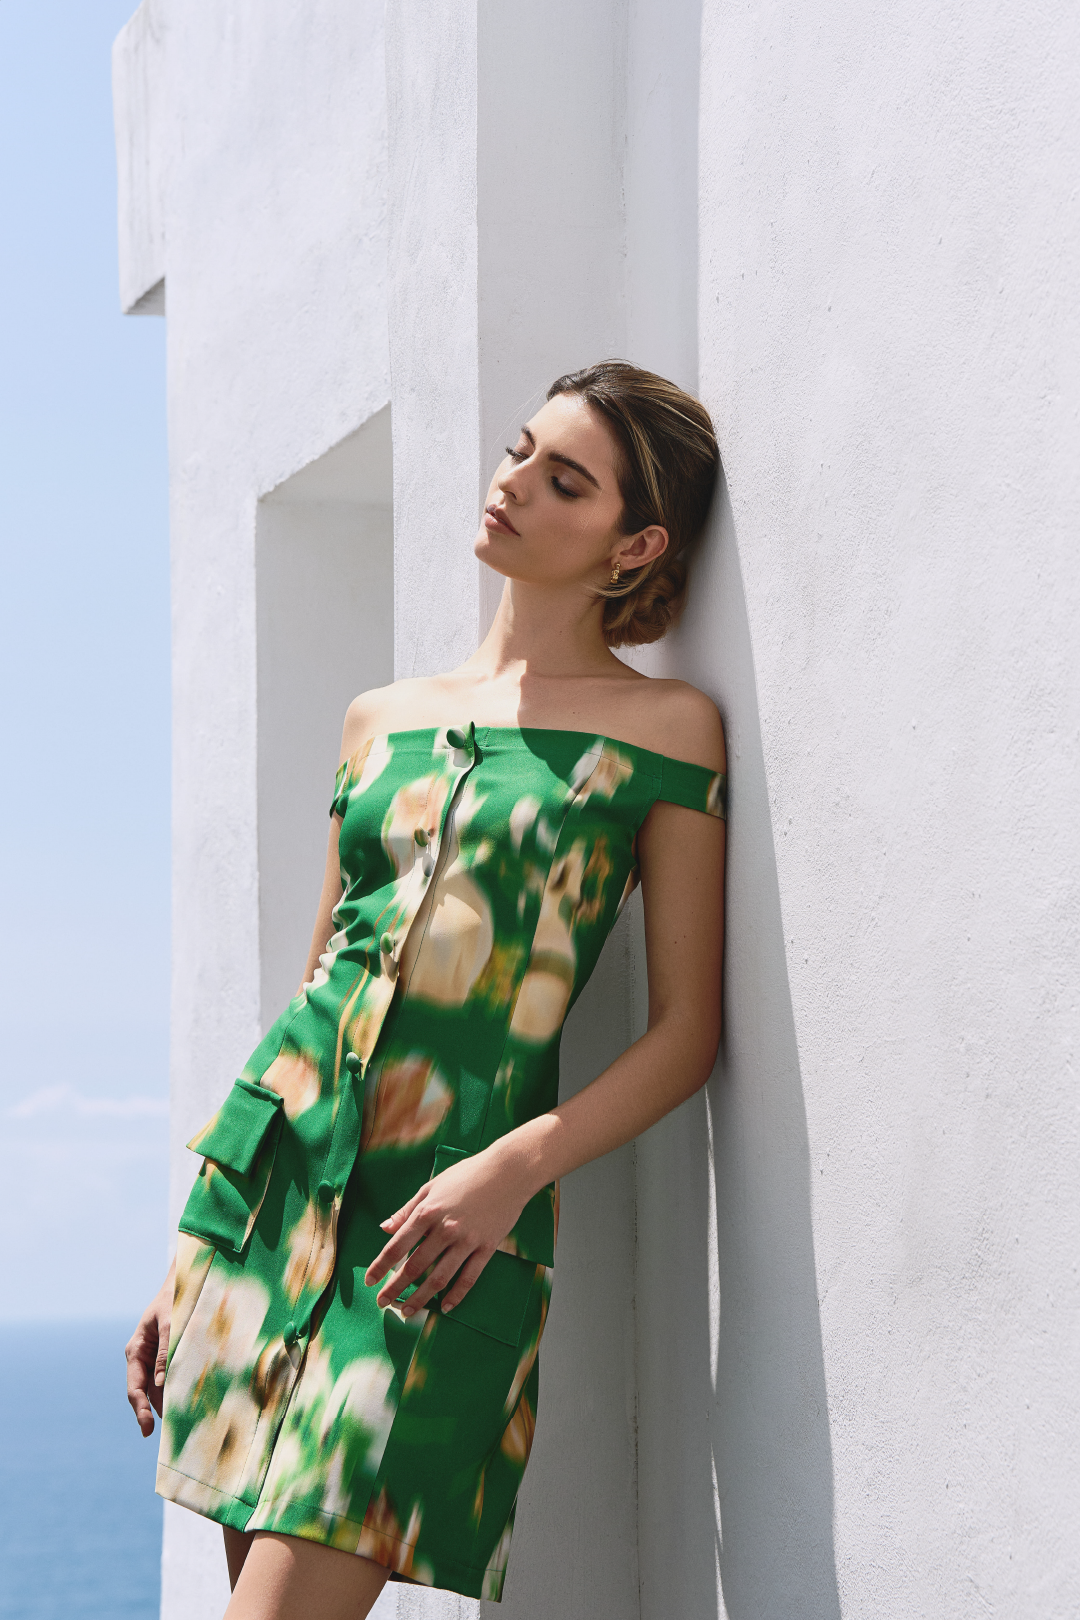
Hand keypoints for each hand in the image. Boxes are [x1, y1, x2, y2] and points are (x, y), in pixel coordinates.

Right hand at [126, 1266, 173, 1436]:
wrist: (184, 1281)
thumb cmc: (174, 1299)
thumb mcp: (171, 1322)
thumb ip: (166, 1352)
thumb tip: (162, 1384)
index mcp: (136, 1350)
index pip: (135, 1388)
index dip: (140, 1411)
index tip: (147, 1430)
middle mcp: (143, 1358)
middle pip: (146, 1394)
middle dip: (156, 1413)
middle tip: (171, 1436)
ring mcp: (155, 1359)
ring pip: (159, 1389)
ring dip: (169, 1403)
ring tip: (184, 1424)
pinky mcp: (169, 1358)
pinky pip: (171, 1378)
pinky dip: (178, 1390)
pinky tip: (191, 1402)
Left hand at [365, 1146, 528, 1316]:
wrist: (508, 1171)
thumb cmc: (467, 1174)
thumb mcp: (432, 1186)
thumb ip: (407, 1210)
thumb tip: (385, 1228)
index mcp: (427, 1211)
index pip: (397, 1245)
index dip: (381, 1266)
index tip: (370, 1281)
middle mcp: (445, 1229)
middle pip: (415, 1266)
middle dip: (395, 1287)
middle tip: (383, 1302)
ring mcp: (467, 1240)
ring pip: (439, 1278)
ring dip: (420, 1298)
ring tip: (407, 1311)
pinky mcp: (487, 1247)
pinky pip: (469, 1277)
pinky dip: (456, 1295)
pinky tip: (445, 1307)